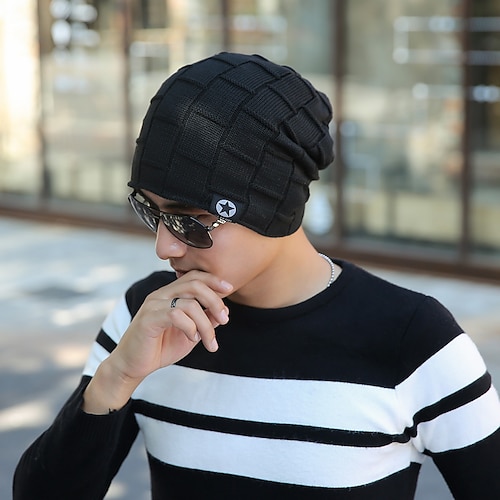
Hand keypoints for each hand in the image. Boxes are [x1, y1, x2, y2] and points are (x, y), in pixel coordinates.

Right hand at [83, 271, 231, 413]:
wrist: (133, 366)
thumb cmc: (160, 348)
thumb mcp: (190, 333)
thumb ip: (205, 320)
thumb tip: (224, 311)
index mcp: (170, 294)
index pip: (194, 276)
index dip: (214, 280)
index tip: (230, 289)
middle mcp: (161, 294)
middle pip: (195, 284)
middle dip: (215, 300)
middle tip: (225, 319)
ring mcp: (154, 304)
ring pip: (190, 303)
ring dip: (206, 324)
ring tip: (209, 341)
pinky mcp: (148, 318)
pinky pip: (176, 315)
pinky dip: (191, 327)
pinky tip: (193, 339)